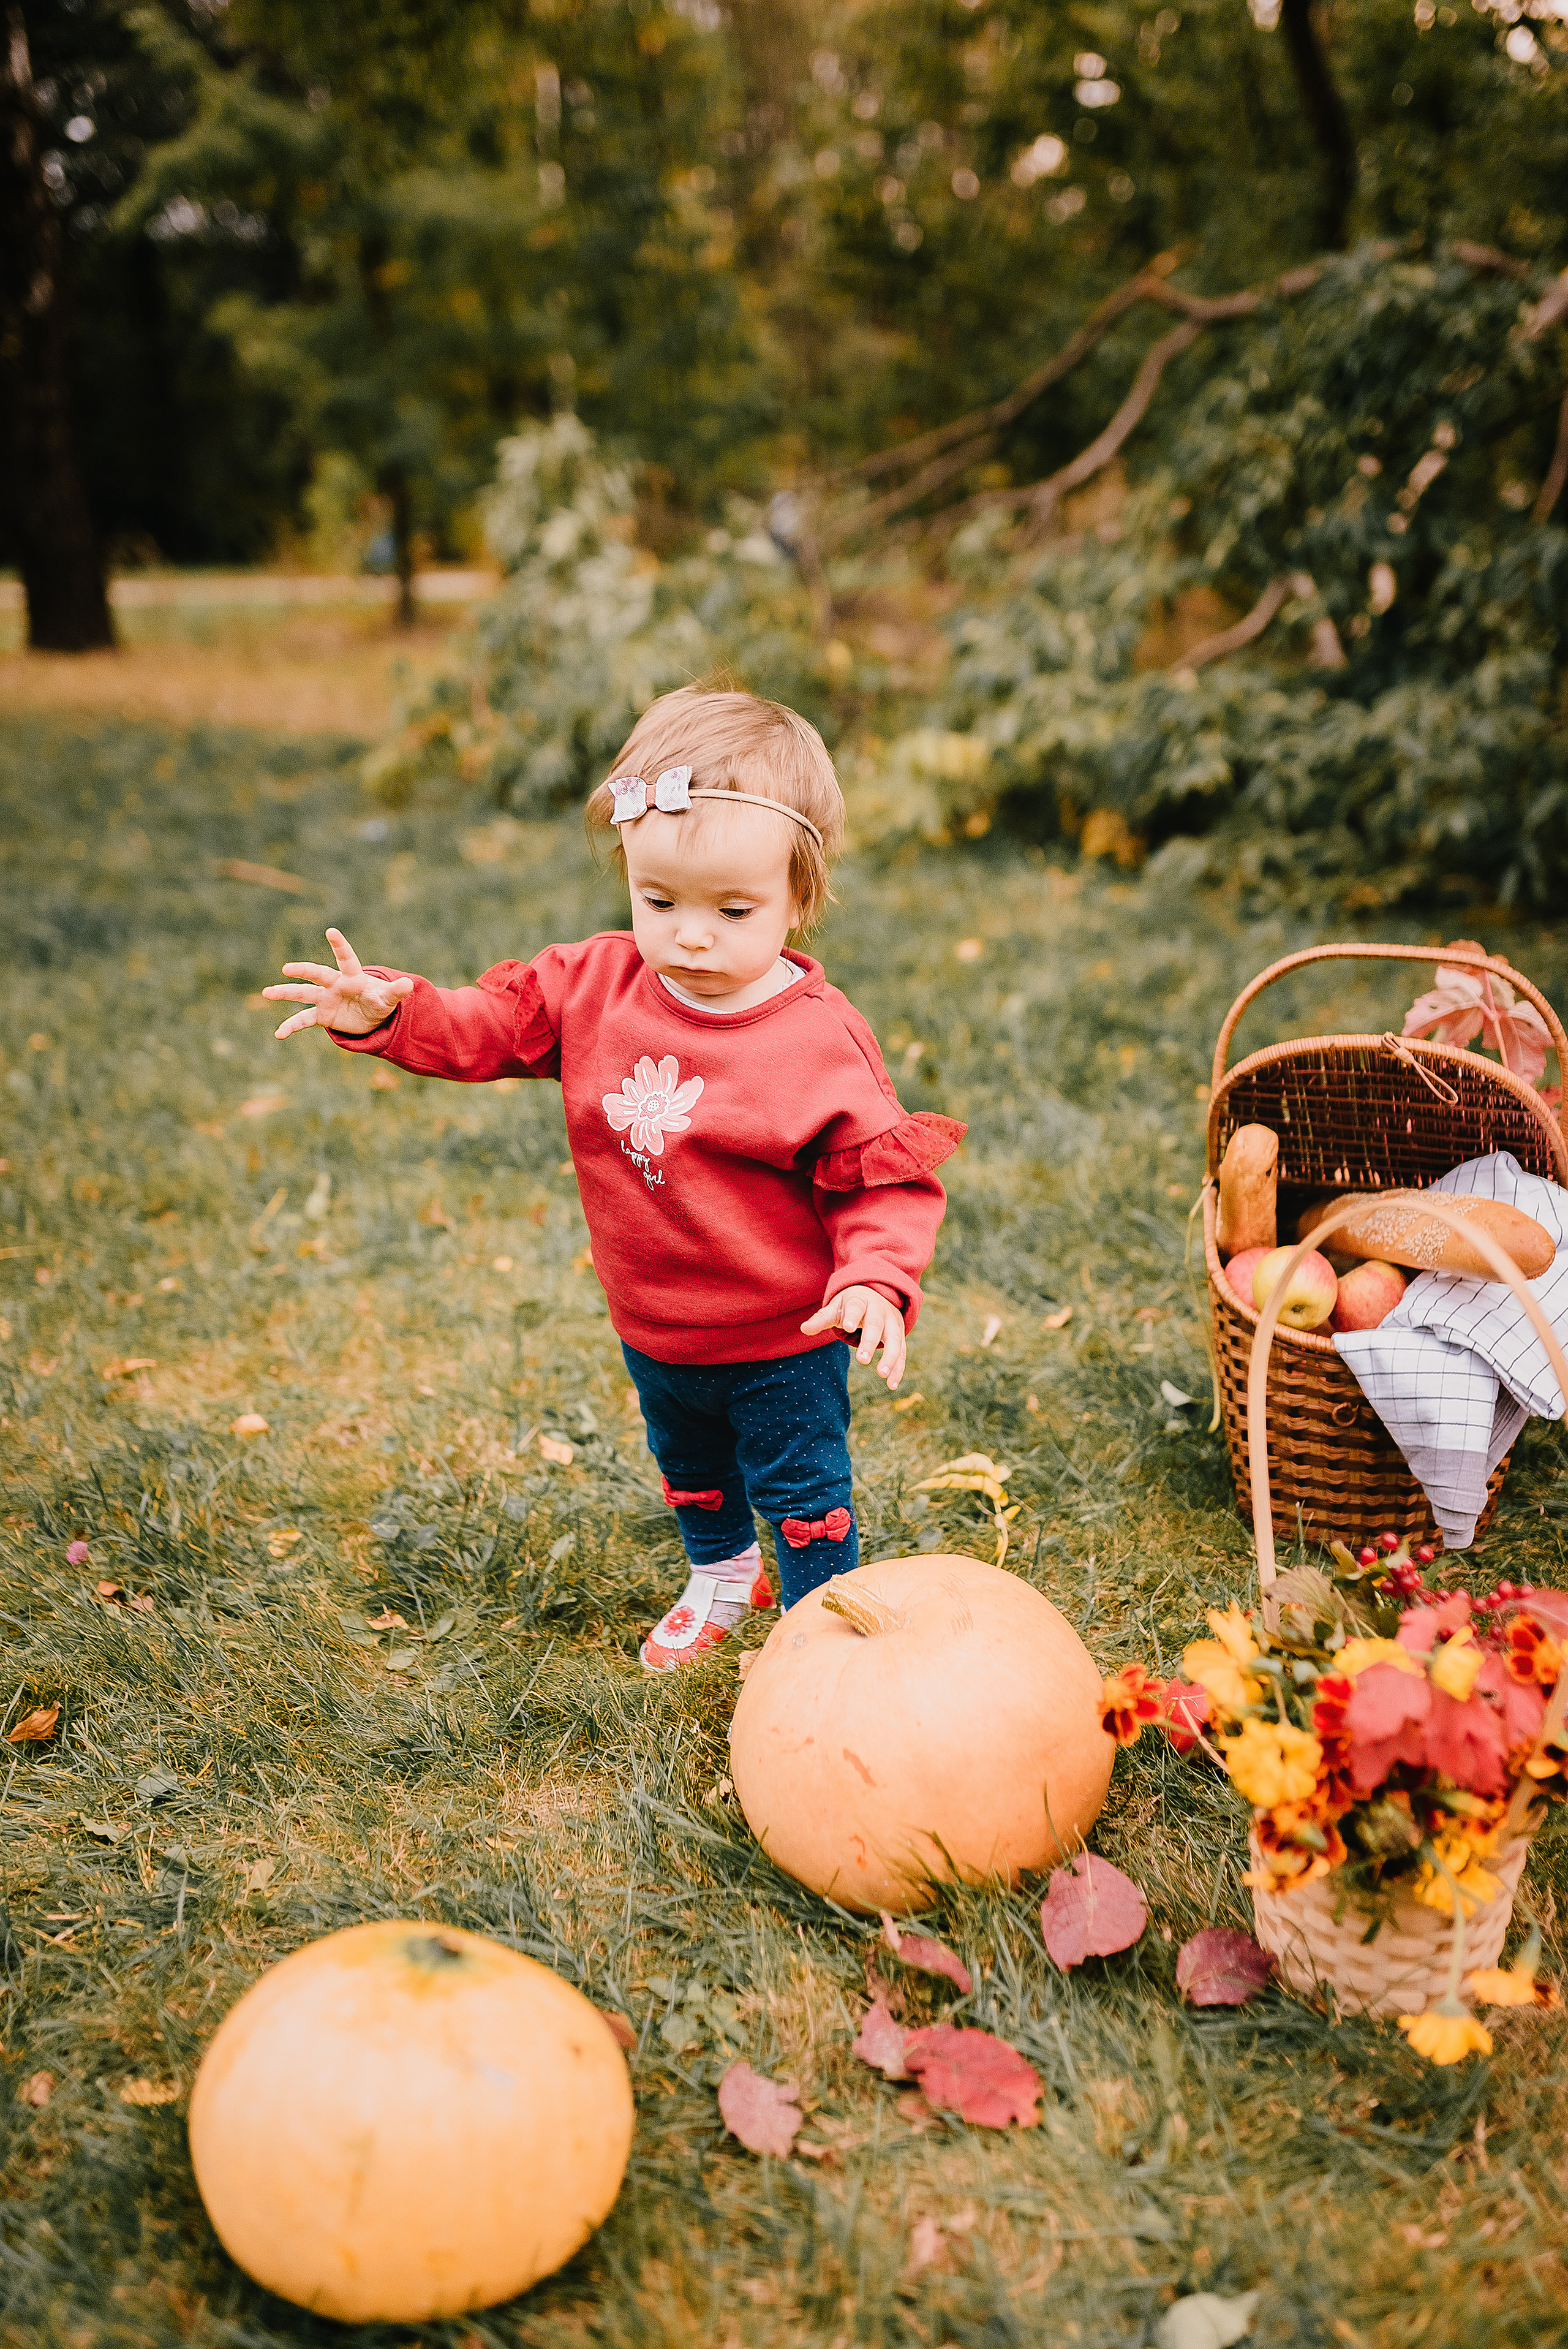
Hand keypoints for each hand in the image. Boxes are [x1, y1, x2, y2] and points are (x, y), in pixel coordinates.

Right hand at [262, 928, 413, 1039]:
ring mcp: (325, 999)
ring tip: (266, 993)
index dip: (340, 946)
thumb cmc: (379, 1002)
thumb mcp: (388, 999)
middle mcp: (335, 985)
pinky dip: (291, 1026)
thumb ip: (396, 992)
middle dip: (303, 971)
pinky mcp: (321, 1015)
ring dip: (285, 993)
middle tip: (287, 968)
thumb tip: (409, 984)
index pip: (346, 959)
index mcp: (353, 977)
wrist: (371, 1017)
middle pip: (317, 974)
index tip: (331, 931)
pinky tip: (278, 1034)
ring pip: (303, 994)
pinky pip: (303, 1020)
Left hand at [801, 1286, 907, 1388]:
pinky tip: (891, 1385)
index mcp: (860, 1301)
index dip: (852, 1316)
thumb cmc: (850, 1305)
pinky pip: (901, 1352)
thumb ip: (821, 1319)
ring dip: (890, 1358)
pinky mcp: (900, 1335)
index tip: (847, 1327)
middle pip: (876, 1325)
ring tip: (881, 1374)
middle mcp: (879, 1310)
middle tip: (862, 1360)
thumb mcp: (836, 1308)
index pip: (856, 1307)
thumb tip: (803, 1329)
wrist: (875, 1294)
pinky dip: (898, 1368)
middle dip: (870, 1342)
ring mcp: (892, 1322)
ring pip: (894, 1340)